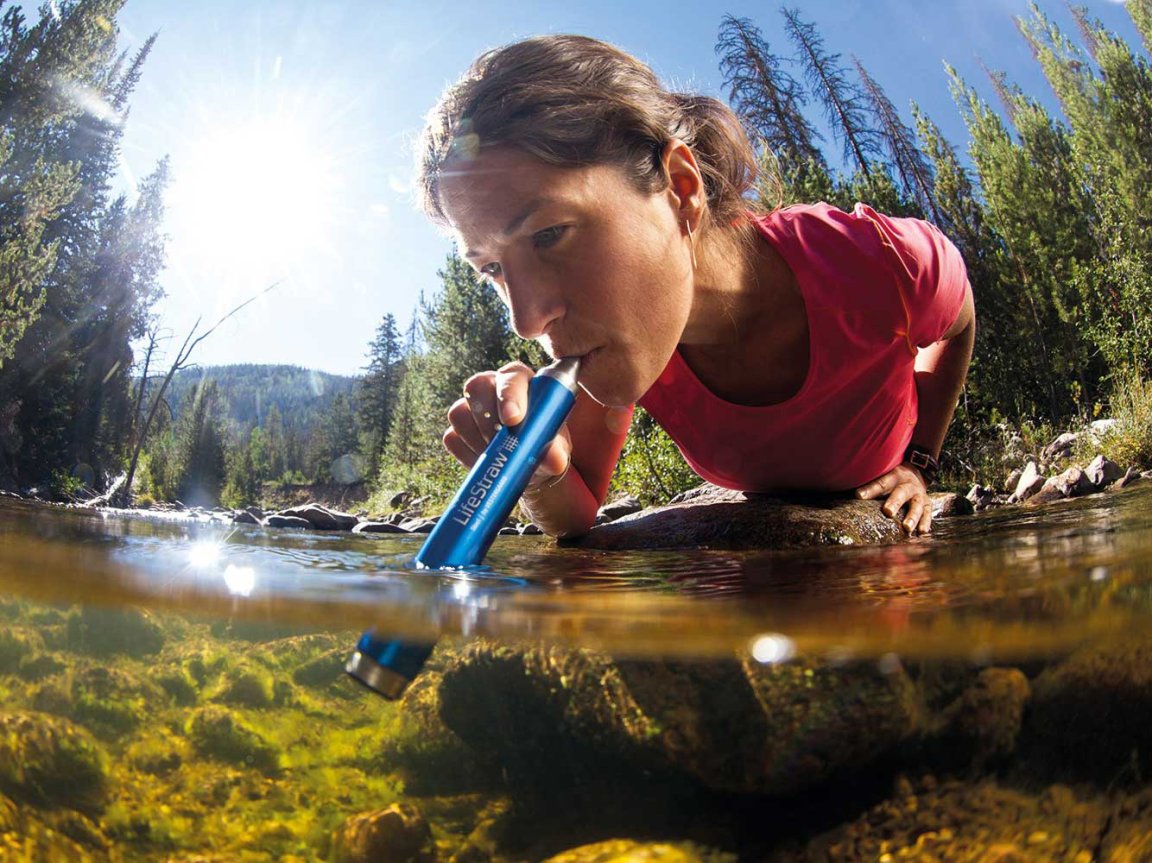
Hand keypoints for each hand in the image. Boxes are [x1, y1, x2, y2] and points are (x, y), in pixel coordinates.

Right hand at [443, 361, 571, 487]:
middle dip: (488, 418)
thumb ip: (556, 450)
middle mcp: (492, 387)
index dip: (509, 395)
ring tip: (500, 457)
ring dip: (479, 440)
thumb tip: (554, 459)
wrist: (527, 465)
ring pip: (460, 414)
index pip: (511, 377)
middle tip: (502, 444)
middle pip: (477, 387)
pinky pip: (453, 439)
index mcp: (521, 381)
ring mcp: (470, 407)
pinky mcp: (456, 430)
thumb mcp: (556, 448)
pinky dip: (469, 455)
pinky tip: (487, 463)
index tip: (513, 419)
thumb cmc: (544, 445)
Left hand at [855, 463, 931, 535]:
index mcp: (894, 477)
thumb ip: (870, 486)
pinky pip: (928, 514)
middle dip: (895, 502)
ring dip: (912, 517)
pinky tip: (921, 532)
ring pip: (917, 505)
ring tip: (907, 528)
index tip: (859, 496)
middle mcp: (908, 486)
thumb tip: (851, 496)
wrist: (916, 474)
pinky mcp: (928, 505)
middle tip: (888, 512)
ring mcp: (919, 496)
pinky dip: (926, 523)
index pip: (881, 483)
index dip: (870, 489)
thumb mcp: (883, 477)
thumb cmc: (893, 480)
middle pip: (901, 493)